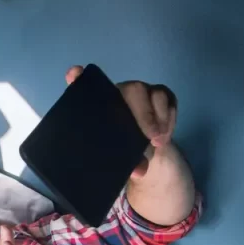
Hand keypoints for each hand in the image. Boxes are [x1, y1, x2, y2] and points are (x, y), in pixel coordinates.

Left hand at [65, 65, 176, 180]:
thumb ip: (130, 164)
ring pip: (152, 93)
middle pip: (130, 90)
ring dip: (159, 118)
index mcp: (99, 107)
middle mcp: (118, 94)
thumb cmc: (125, 154)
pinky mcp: (160, 95)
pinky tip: (165, 135)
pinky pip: (168, 99)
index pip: (84, 85)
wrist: (150, 154)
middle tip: (151, 137)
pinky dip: (169, 118)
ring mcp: (140, 92)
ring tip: (159, 141)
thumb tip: (139, 170)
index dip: (78, 78)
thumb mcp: (123, 162)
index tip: (74, 74)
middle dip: (143, 113)